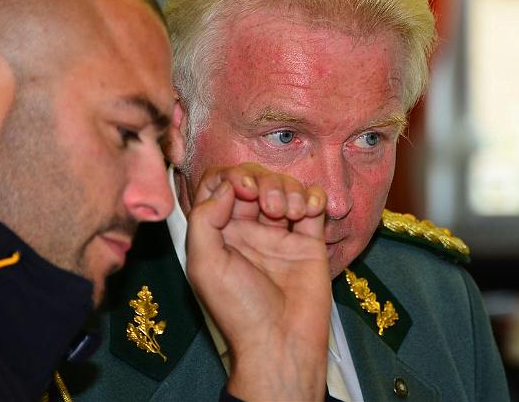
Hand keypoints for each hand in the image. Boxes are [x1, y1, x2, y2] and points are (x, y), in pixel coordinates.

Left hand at [186, 163, 329, 401]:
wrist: (282, 342)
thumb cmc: (238, 310)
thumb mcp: (204, 265)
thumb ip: (204, 219)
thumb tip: (226, 186)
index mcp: (219, 233)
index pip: (219, 184)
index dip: (231, 177)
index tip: (244, 190)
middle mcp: (248, 229)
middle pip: (254, 180)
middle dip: (263, 181)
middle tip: (269, 205)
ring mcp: (280, 234)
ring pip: (285, 187)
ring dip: (289, 190)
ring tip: (291, 215)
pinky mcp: (309, 241)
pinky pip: (312, 204)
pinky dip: (313, 198)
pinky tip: (309, 212)